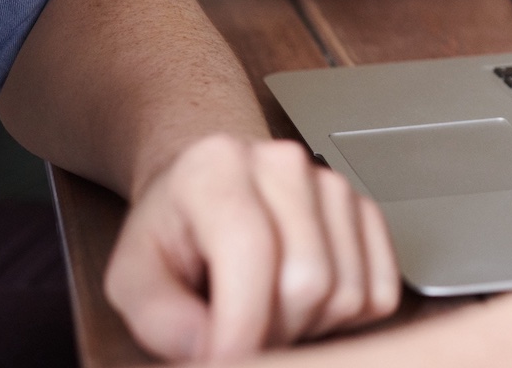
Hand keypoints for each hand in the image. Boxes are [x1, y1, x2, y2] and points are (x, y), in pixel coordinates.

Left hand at [104, 134, 400, 360]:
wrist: (209, 185)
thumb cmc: (173, 228)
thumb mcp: (132, 273)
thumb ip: (159, 315)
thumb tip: (211, 347)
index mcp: (217, 168)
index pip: (251, 251)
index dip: (240, 325)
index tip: (224, 359)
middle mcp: (284, 164)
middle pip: (308, 281)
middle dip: (273, 332)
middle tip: (238, 333)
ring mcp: (334, 185)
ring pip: (347, 292)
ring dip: (307, 326)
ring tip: (266, 312)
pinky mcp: (365, 210)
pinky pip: (379, 291)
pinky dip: (344, 317)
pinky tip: (303, 303)